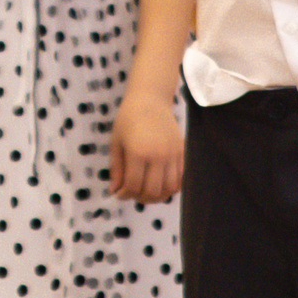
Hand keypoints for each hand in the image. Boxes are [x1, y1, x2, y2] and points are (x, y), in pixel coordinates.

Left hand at [108, 88, 184, 202]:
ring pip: (169, 189)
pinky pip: (180, 179)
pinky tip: (160, 184)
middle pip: (152, 191)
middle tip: (132, 193)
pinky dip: (171, 188)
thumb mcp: (116, 142)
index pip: (133, 185)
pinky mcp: (183, 153)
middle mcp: (158, 156)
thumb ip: (116, 168)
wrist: (150, 99)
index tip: (119, 194)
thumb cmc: (128, 119)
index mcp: (138, 152)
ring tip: (146, 191)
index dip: (125, 194)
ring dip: (157, 196)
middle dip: (139, 198)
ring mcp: (173, 155)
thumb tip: (115, 191)